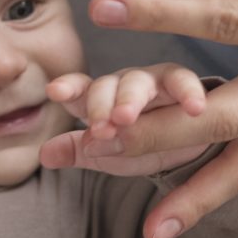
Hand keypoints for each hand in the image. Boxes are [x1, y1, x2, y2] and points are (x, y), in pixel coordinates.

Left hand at [40, 64, 212, 177]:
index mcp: (101, 99)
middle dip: (100, 105)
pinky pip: (185, 85)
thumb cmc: (140, 145)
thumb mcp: (107, 154)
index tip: (56, 92)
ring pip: (139, 84)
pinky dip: (189, 93)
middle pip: (108, 87)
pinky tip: (193, 108)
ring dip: (130, 99)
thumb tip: (45, 154)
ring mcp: (154, 82)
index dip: (68, 90)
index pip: (81, 92)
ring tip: (124, 118)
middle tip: (97, 127)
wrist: (187, 146)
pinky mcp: (185, 86)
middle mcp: (124, 85)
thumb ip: (78, 152)